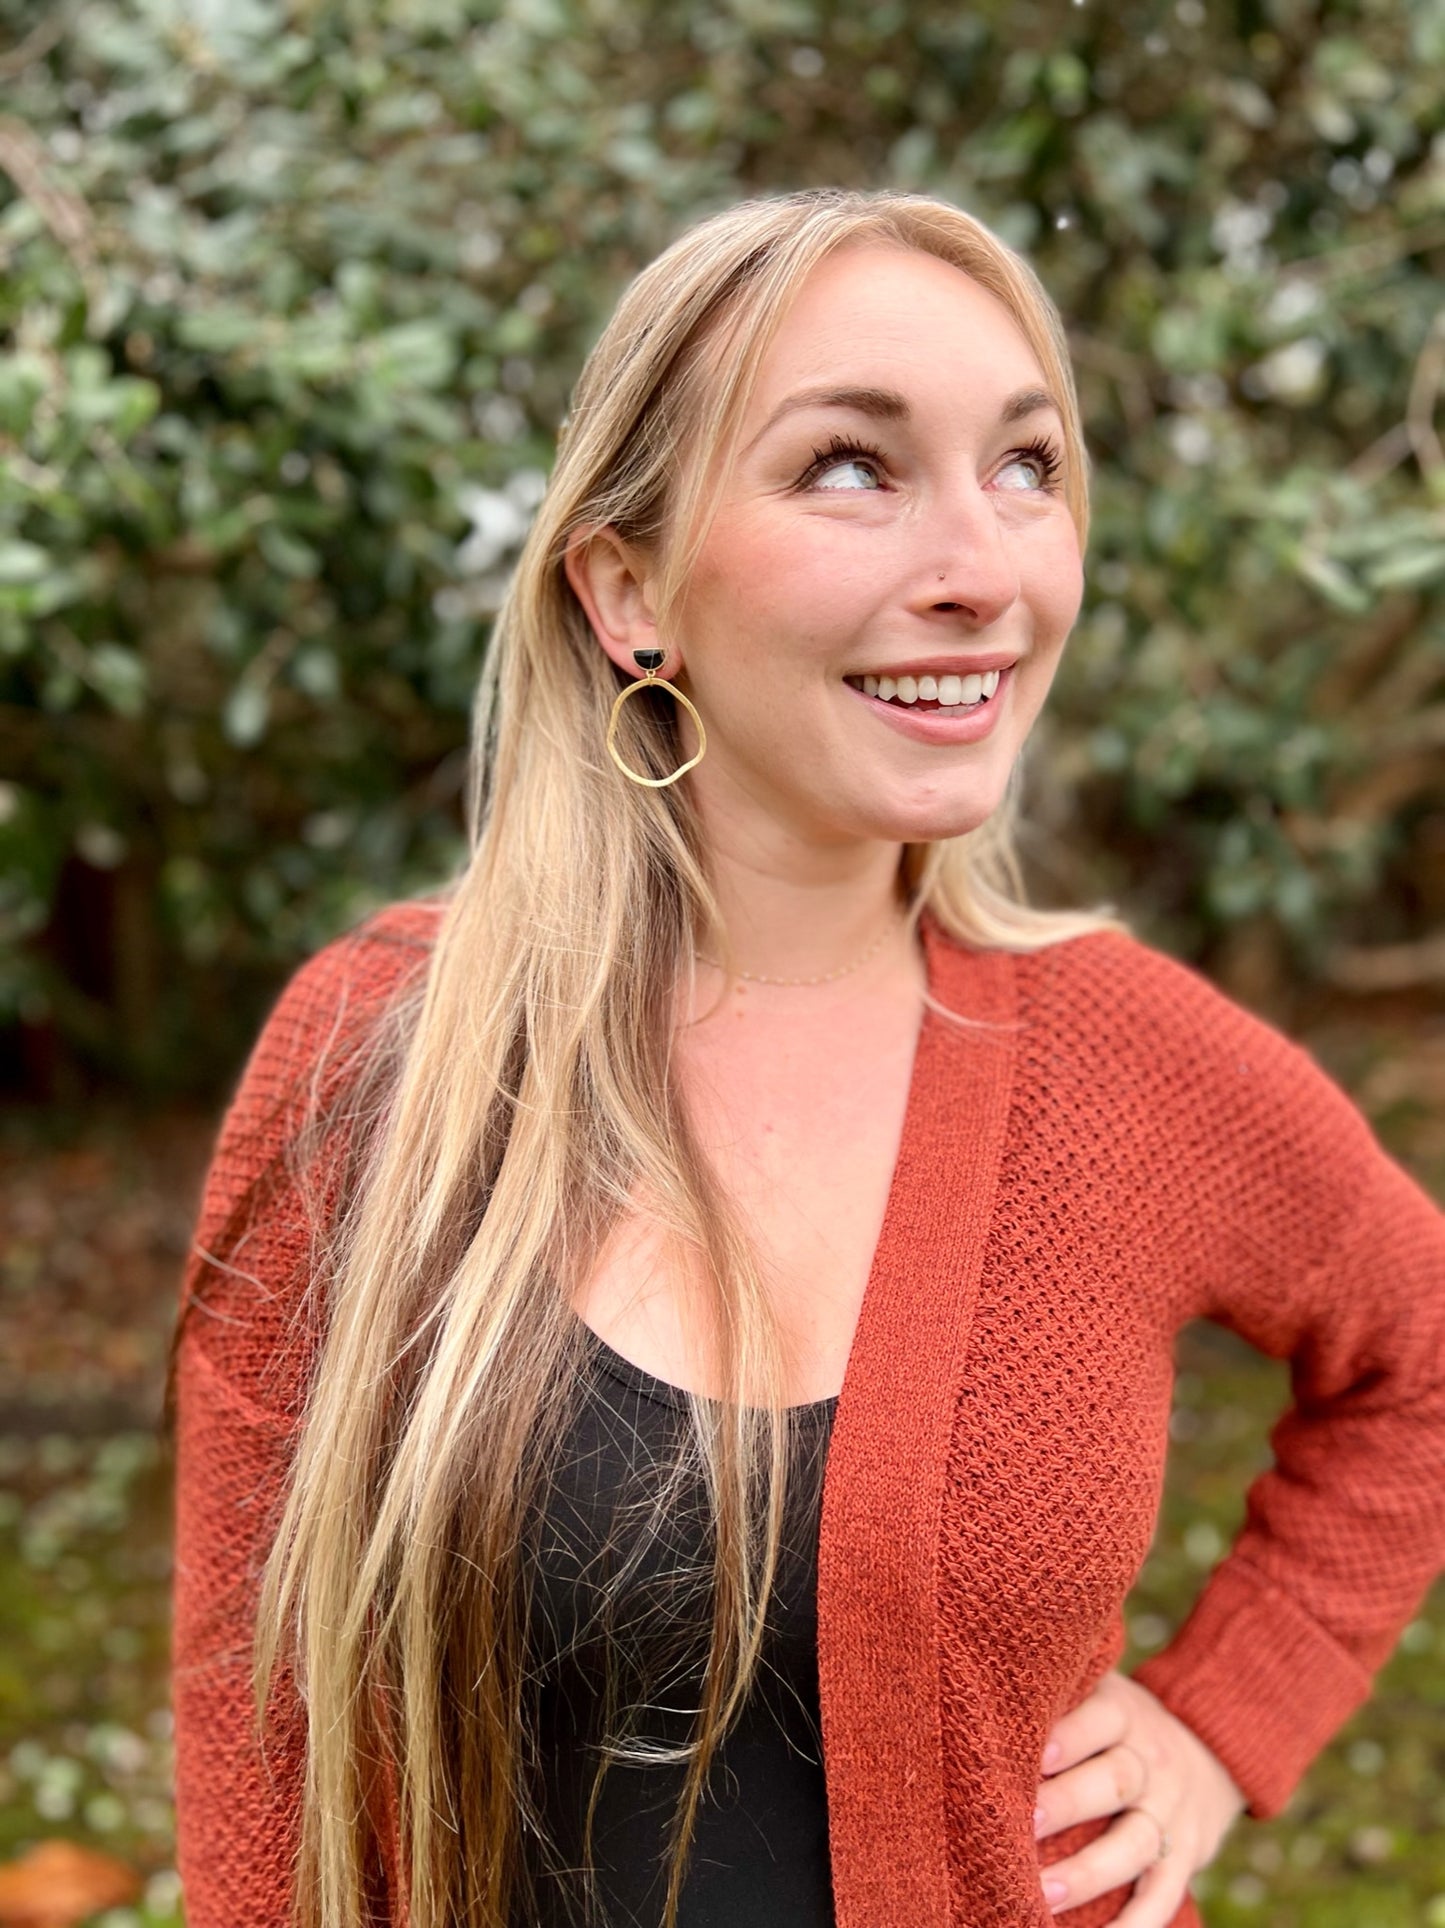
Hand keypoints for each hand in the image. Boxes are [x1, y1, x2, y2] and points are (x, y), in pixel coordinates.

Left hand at [1034, 1670, 1246, 1921]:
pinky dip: (1135, 1923)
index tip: (1035, 1758)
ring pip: (1135, 1843)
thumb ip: (1061, 1700)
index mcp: (1124, 1714)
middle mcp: (1151, 1762)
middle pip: (1115, 1782)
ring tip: (1043, 1894)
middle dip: (1068, 1805)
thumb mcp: (1100, 1695)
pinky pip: (1163, 1894)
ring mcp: (1170, 1813)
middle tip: (1023, 1826)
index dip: (1069, 1738)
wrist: (1208, 1751)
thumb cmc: (1117, 1724)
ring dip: (1088, 1872)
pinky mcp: (1185, 1857)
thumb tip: (987, 1708)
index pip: (1100, 1722)